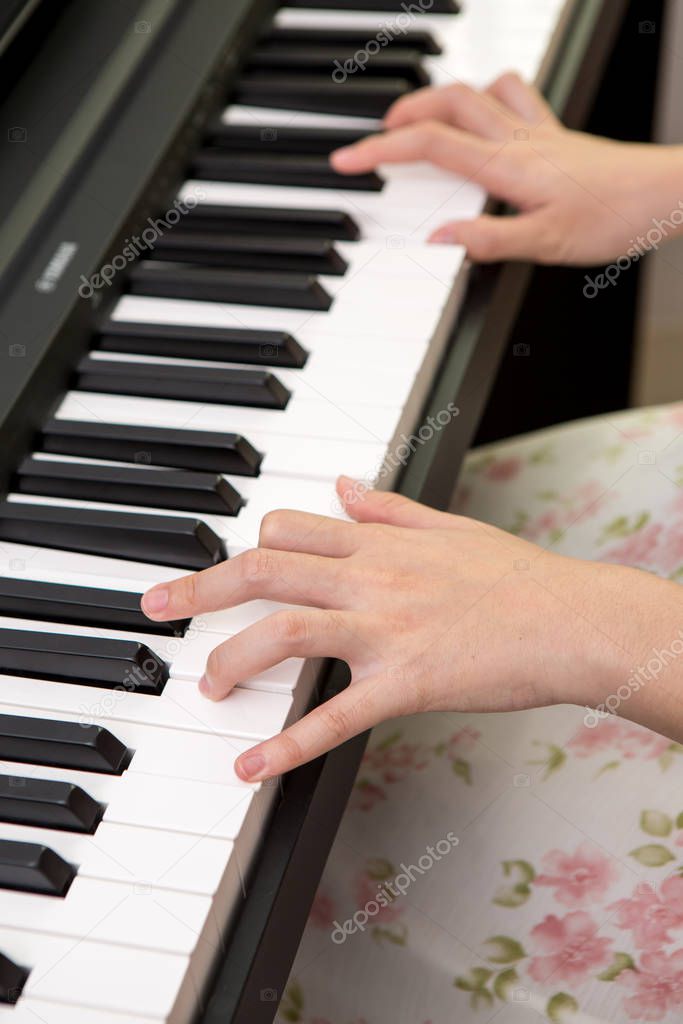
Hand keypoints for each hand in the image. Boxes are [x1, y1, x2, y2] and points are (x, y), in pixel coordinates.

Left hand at [141, 477, 651, 780]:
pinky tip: (252, 767)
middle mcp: (373, 578)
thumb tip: (343, 484)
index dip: (245, 546)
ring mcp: (387, 629)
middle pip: (266, 570)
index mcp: (381, 542)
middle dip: (201, 588)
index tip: (221, 570)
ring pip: (286, 630)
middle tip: (157, 607)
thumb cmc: (516, 577)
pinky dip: (288, 743)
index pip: (289, 528)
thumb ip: (388, 507)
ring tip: (208, 686)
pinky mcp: (407, 682)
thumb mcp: (449, 526)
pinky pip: (335, 715)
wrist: (570, 619)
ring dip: (233, 658)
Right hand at [330, 73, 682, 264]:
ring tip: (414, 122)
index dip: (380, 150)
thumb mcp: (546, 244)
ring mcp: (537, 132)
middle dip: (400, 116)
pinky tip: (479, 116)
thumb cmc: (614, 217)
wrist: (664, 194)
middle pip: (446, 103)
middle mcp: (518, 139)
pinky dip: (484, 96)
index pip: (429, 147)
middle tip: (373, 141)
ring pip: (476, 91)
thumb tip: (439, 240)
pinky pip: (512, 96)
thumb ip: (489, 240)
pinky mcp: (554, 134)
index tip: (346, 159)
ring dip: (438, 99)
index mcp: (507, 167)